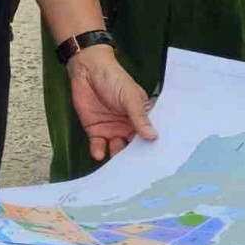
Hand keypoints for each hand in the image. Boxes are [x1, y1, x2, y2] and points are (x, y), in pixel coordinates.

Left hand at [68, 46, 157, 163]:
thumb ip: (139, 117)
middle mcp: (128, 127)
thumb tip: (153, 137)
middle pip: (134, 148)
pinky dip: (98, 152)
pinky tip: (99, 154)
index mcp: (141, 118)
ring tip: (118, 170)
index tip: (157, 163)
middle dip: (135, 159)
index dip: (152, 148)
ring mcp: (112, 130)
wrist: (87, 70)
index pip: (149, 136)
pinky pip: (98, 146)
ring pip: (117, 150)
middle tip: (137, 173)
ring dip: (117, 159)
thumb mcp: (130, 97)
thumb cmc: (114, 79)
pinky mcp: (95, 131)